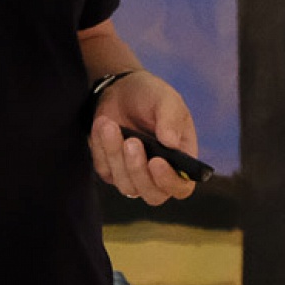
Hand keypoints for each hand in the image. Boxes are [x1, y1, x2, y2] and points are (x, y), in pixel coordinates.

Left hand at [89, 70, 198, 205]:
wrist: (121, 89)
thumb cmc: (151, 96)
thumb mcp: (165, 99)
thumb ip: (170, 118)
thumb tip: (171, 143)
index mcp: (181, 160)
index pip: (181, 187)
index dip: (170, 182)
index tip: (156, 161)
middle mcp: (158, 174)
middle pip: (153, 195)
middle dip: (138, 170)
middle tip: (132, 141)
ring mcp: (133, 175)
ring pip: (126, 185)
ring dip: (116, 154)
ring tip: (110, 124)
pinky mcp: (111, 171)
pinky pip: (105, 170)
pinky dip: (102, 147)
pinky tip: (104, 125)